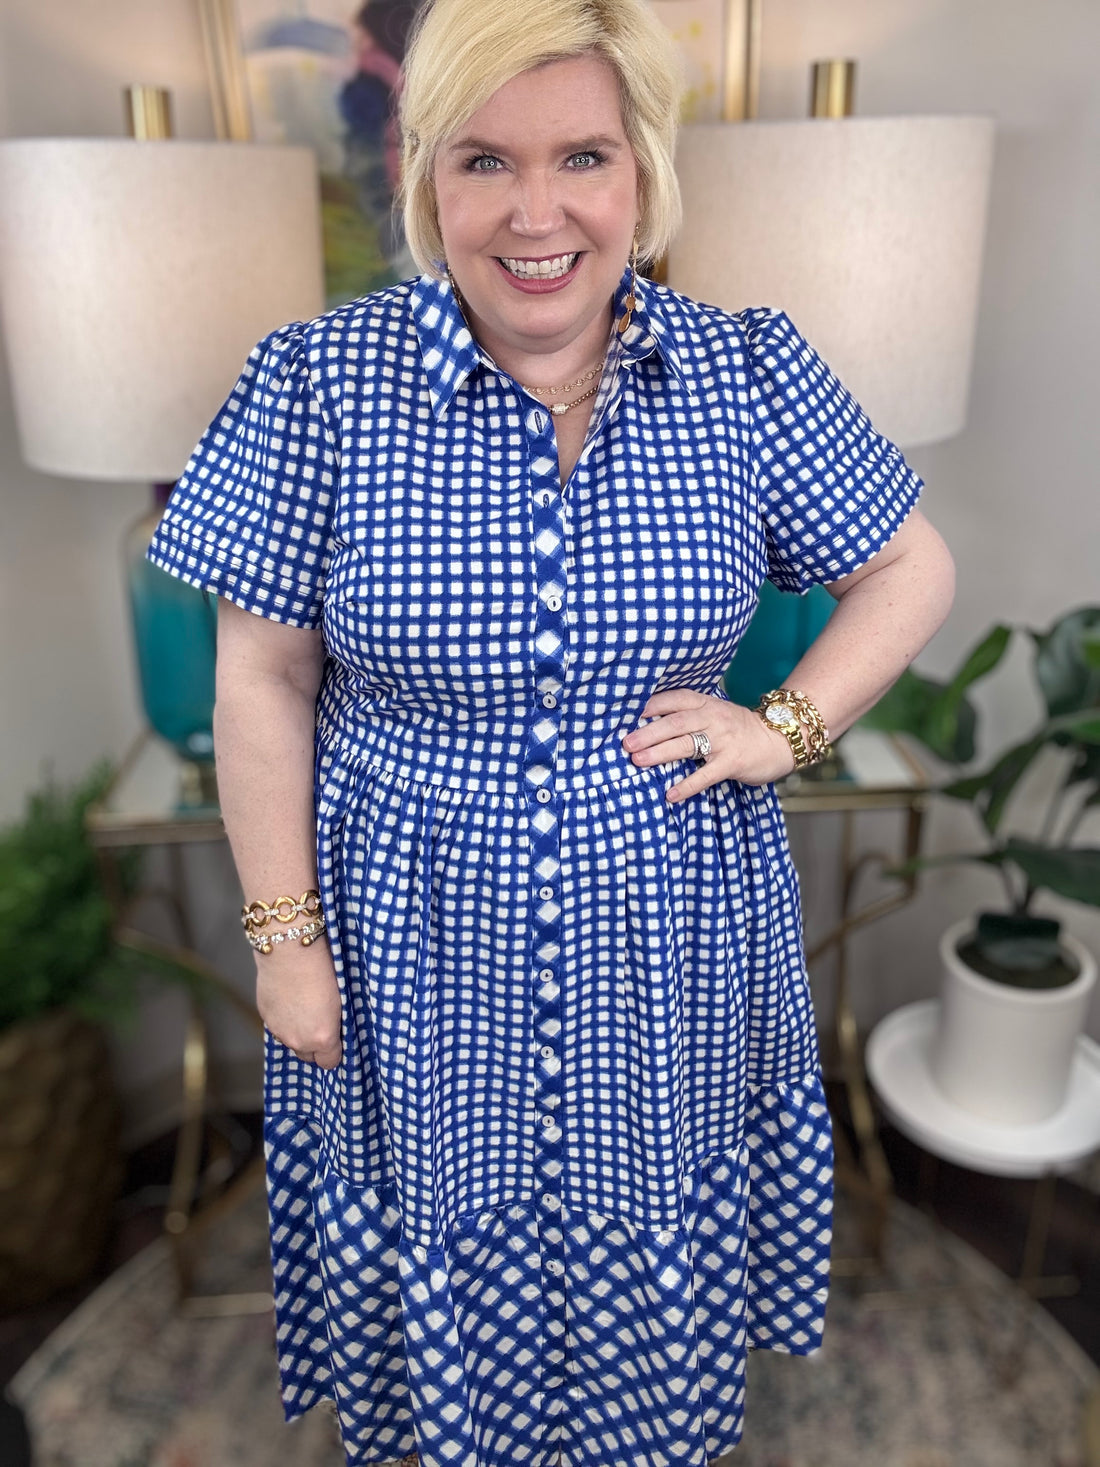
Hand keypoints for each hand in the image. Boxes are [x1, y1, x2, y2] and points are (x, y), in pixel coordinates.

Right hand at [256, 939, 341, 1067]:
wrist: (291, 952)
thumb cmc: (323, 970)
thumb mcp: (340, 1001)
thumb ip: (334, 1025)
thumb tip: (333, 1031)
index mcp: (322, 1038)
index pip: (329, 1063)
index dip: (334, 1052)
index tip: (336, 1039)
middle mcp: (298, 1040)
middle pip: (307, 1056)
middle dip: (314, 1045)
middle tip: (320, 1023)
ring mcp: (279, 1030)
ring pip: (290, 1041)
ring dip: (297, 1032)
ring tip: (305, 1008)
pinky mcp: (265, 1017)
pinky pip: (277, 1027)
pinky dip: (284, 1019)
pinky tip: (290, 1000)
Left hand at [622, 689, 795, 801]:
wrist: (779, 740)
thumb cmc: (738, 729)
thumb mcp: (715, 713)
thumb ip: (688, 716)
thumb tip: (648, 726)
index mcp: (706, 703)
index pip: (675, 699)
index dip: (651, 705)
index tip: (628, 714)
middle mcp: (713, 718)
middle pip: (676, 723)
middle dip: (649, 732)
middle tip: (626, 743)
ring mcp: (724, 740)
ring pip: (687, 744)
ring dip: (660, 753)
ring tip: (638, 761)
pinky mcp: (732, 762)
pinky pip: (706, 775)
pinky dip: (687, 785)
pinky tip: (671, 794)